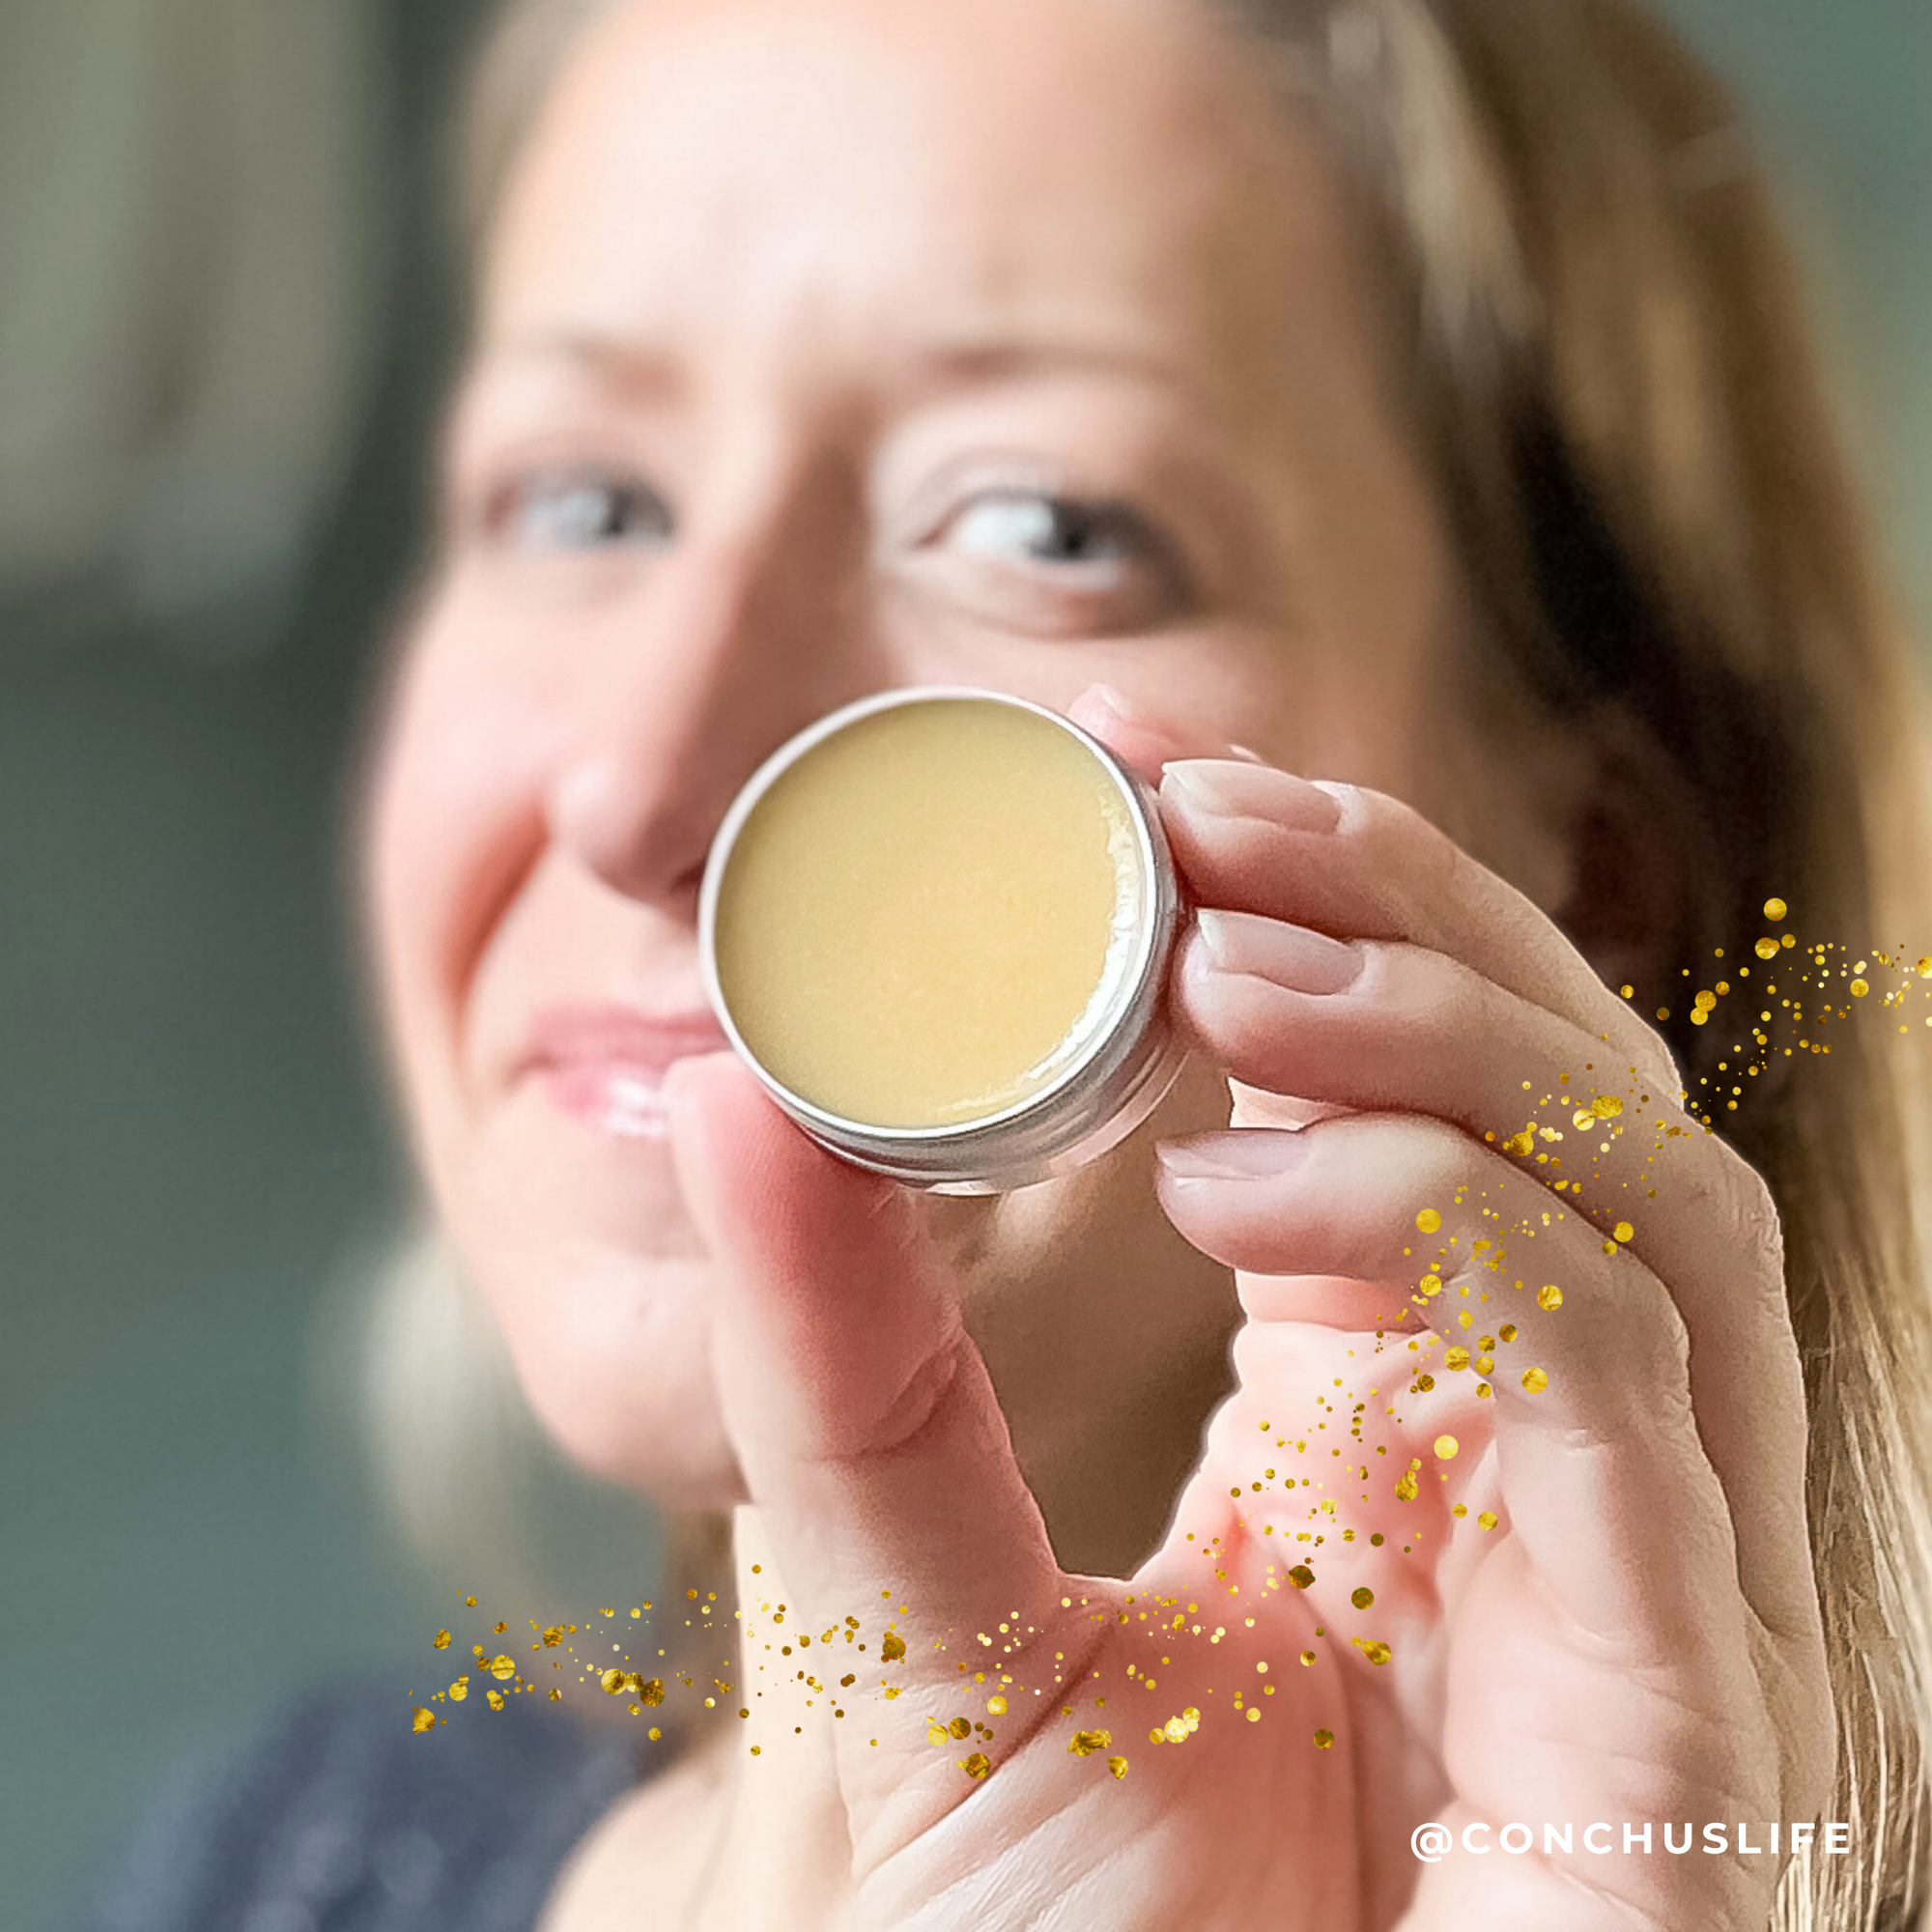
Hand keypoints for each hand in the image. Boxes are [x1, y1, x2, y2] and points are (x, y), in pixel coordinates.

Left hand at [661, 691, 1832, 1931]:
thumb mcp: (901, 1626)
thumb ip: (842, 1369)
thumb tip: (739, 1097)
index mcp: (1383, 1417)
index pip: (1413, 1092)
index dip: (1316, 904)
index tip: (1146, 773)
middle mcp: (1539, 1462)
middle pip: (1565, 1088)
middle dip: (1400, 907)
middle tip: (1204, 802)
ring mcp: (1639, 1570)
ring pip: (1645, 1188)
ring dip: (1444, 1029)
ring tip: (1223, 959)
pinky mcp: (1694, 1704)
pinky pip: (1639, 1378)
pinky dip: (1460, 1227)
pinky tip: (1246, 1192)